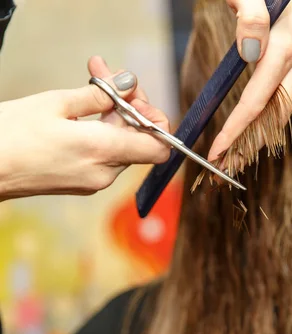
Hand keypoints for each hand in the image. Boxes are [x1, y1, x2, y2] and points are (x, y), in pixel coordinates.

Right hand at [0, 56, 170, 200]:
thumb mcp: (56, 103)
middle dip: (128, 105)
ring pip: (122, 145)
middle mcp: (105, 172)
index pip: (160, 147)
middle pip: (140, 139)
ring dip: (113, 116)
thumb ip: (101, 94)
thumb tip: (129, 82)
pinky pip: (105, 155)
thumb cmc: (9, 136)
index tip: (134, 97)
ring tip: (92, 86)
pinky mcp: (82, 183)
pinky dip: (101, 132)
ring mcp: (94, 181)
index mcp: (103, 151)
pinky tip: (82, 114)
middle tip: (106, 76)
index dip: (155, 120)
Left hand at [207, 0, 291, 161]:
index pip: (260, 98)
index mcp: (291, 44)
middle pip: (276, 113)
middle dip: (251, 143)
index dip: (237, 128)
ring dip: (259, 136)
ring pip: (281, 109)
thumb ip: (252, 16)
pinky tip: (251, 132)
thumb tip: (251, 54)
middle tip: (226, 168)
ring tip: (236, 158)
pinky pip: (281, 96)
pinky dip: (265, 118)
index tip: (218, 150)